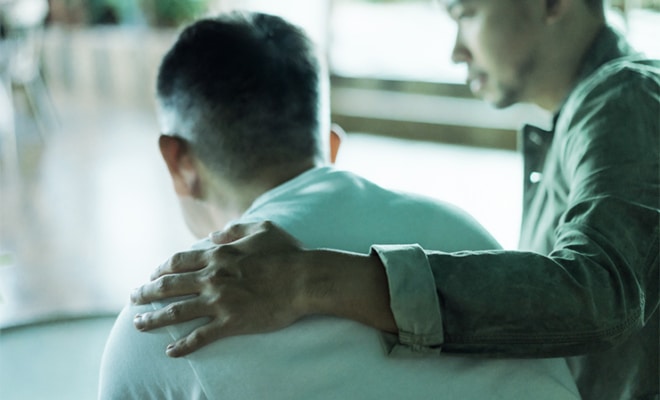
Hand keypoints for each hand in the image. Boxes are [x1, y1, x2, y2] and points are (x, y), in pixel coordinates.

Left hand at [131, 221, 307, 356]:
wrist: (305, 280)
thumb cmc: (288, 253)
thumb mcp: (262, 228)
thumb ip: (235, 230)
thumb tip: (214, 235)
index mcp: (218, 255)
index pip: (178, 262)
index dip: (161, 269)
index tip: (152, 275)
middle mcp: (212, 278)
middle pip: (169, 286)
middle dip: (146, 292)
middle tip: (133, 298)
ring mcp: (220, 301)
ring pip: (177, 312)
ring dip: (153, 318)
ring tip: (138, 324)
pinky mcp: (231, 322)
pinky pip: (200, 336)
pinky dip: (183, 345)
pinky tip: (170, 351)